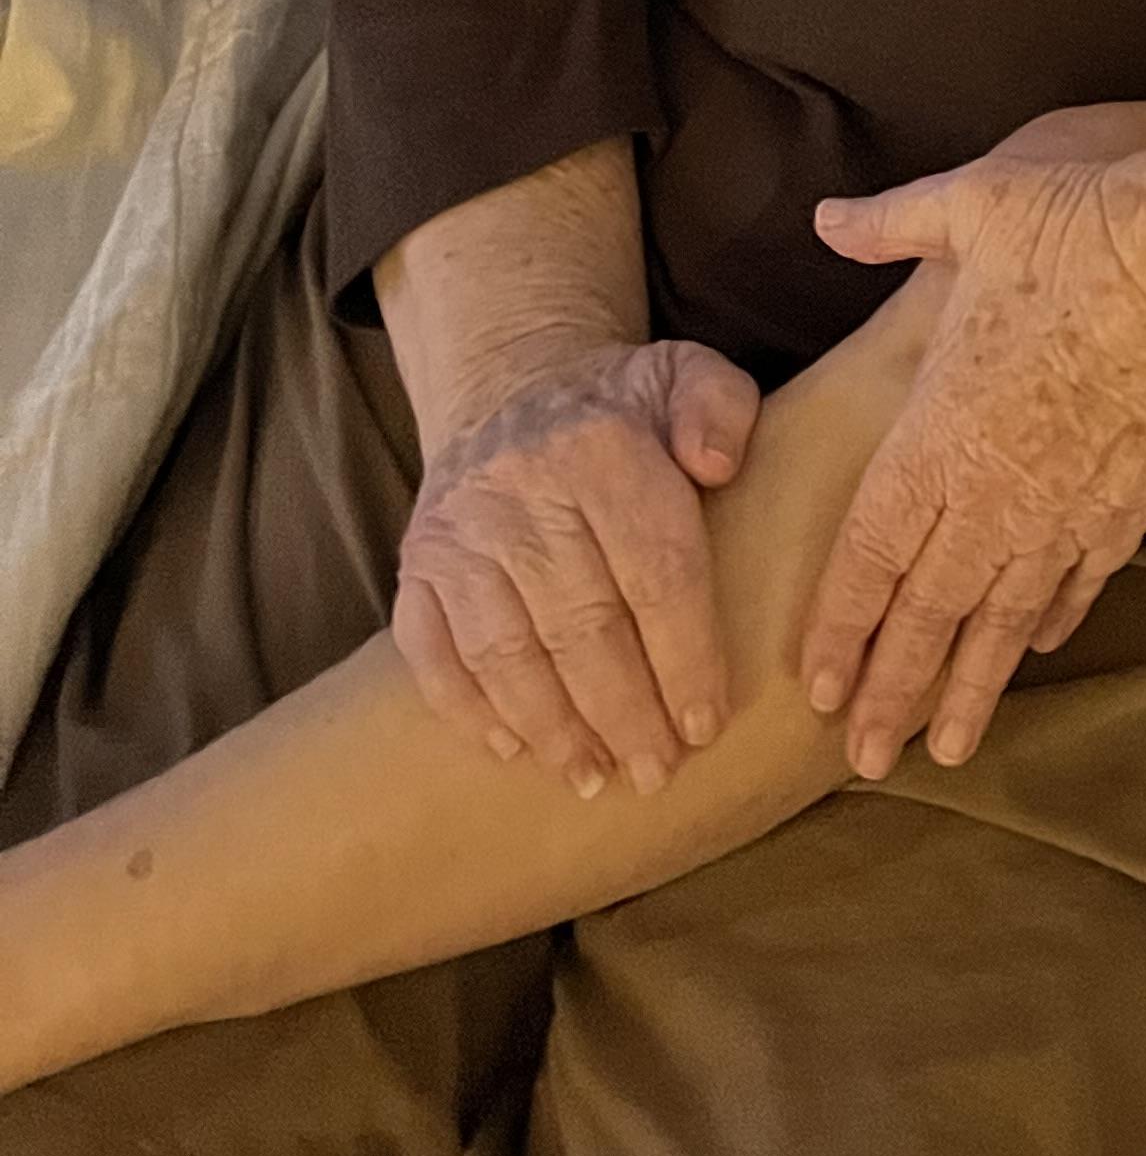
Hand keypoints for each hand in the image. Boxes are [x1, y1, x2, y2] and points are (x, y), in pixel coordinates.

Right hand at [393, 334, 759, 797]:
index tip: (707, 723)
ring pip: (505, 650)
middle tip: (656, 772)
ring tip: (593, 778)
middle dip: (624, 712)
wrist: (511, 390)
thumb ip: (720, 407)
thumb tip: (718, 464)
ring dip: (552, 727)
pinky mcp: (416, 565)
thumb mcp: (684, 377)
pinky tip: (513, 750)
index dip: (684, 655)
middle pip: (580, 624)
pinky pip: (431, 653)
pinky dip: (468, 710)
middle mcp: (521, 487)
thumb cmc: (622, 409)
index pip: (654, 569)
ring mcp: (458, 531)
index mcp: (601, 446)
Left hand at [801, 141, 1145, 780]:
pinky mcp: (1133, 500)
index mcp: (938, 435)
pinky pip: (1081, 579)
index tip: (815, 688)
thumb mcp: (972, 208)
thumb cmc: (1082, 227)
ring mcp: (1070, 507)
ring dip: (972, 689)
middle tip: (862, 761)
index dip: (839, 629)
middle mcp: (997, 494)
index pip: (869, 558)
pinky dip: (1053, 618)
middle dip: (891, 692)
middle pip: (929, 615)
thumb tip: (828, 215)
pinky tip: (1037, 646)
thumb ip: (892, 225)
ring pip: (1005, 621)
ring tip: (945, 752)